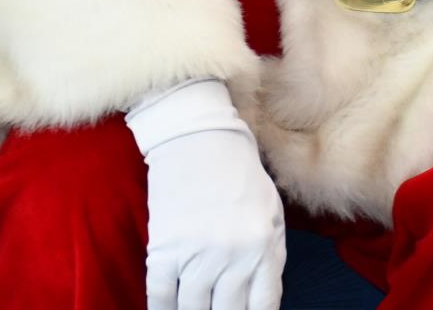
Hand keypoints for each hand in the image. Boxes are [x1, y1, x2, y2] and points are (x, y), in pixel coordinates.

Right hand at [125, 79, 283, 309]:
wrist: (199, 138)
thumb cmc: (239, 174)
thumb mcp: (271, 213)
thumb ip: (270, 257)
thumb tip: (262, 299)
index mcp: (264, 247)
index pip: (262, 307)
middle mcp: (234, 257)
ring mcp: (197, 255)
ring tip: (194, 308)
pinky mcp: (165, 249)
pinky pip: (161, 297)